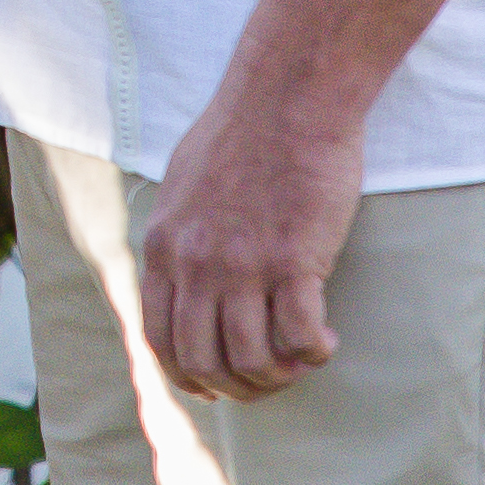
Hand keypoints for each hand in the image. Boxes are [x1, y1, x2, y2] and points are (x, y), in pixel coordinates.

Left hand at [135, 90, 359, 399]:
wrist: (288, 97)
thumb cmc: (241, 133)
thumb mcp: (182, 186)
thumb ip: (177, 237)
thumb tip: (179, 279)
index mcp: (164, 246)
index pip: (158, 338)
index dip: (186, 376)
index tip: (216, 384)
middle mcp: (196, 263)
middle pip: (202, 361)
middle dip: (236, 387)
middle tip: (269, 379)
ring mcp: (243, 264)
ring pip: (252, 359)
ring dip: (279, 375)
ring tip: (300, 359)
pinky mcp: (293, 260)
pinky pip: (301, 337)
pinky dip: (316, 352)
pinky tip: (327, 339)